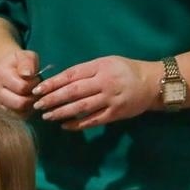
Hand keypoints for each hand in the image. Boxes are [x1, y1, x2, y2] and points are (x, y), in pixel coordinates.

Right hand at [0, 48, 40, 114]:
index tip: (36, 78)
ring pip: (19, 112)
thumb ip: (27, 62)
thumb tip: (27, 75)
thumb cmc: (18, 62)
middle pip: (20, 103)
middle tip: (36, 89)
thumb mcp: (24, 56)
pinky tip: (28, 101)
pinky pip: (18, 116)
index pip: (22, 87)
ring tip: (32, 95)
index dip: (34, 84)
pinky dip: (26, 111)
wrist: (5, 69)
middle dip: (33, 97)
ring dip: (30, 105)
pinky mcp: (1, 111)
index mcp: (0, 76)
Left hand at [31, 56, 159, 129]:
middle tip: (36, 105)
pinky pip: (93, 120)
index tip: (38, 89)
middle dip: (52, 99)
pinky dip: (77, 124)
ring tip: (46, 116)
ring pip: (81, 107)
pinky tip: (64, 126)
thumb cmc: (125, 70)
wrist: (153, 83)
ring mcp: (110, 99)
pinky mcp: (115, 113)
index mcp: (100, 67)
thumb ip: (85, 71)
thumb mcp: (106, 63)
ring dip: (61, 112)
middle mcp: (105, 82)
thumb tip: (58, 81)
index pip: (71, 75)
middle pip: (73, 91)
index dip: (53, 83)